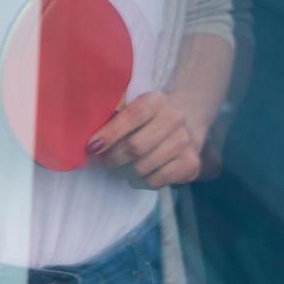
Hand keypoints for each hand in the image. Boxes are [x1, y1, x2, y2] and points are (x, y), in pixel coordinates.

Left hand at [88, 90, 208, 188]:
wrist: (189, 115)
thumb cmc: (150, 112)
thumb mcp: (135, 103)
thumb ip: (115, 116)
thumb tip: (93, 142)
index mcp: (155, 101)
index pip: (132, 116)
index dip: (110, 134)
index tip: (92, 146)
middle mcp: (174, 119)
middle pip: (136, 147)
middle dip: (113, 158)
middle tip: (102, 161)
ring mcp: (185, 143)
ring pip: (145, 167)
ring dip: (123, 172)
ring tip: (116, 169)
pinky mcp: (191, 164)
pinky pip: (158, 181)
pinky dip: (140, 182)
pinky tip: (134, 176)